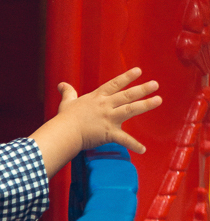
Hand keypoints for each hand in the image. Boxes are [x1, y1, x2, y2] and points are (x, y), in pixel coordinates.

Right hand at [30, 67, 161, 177]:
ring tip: (158, 100)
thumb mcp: (66, 102)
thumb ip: (67, 92)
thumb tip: (61, 84)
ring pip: (130, 109)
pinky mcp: (109, 133)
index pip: (114, 84)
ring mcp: (109, 118)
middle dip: (142, 89)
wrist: (65, 132)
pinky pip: (124, 140)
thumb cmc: (65, 118)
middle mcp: (106, 106)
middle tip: (155, 84)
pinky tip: (143, 149)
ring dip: (145, 105)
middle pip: (126, 95)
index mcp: (97, 98)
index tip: (139, 71)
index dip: (127, 77)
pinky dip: (133, 145)